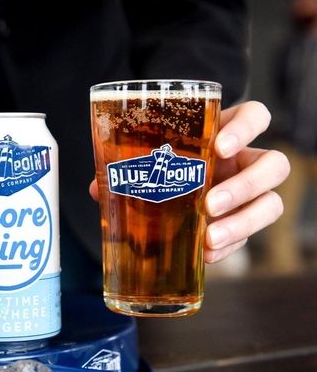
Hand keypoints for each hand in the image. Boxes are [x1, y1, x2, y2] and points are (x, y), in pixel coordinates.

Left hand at [89, 101, 289, 263]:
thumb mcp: (147, 161)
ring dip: (244, 221)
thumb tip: (98, 188)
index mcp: (225, 133)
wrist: (164, 195)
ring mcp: (249, 195)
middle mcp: (245, 162)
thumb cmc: (160, 166)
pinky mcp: (243, 224)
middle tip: (210, 202)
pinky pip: (248, 238)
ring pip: (272, 203)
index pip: (255, 116)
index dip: (246, 127)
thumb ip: (125, 168)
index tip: (220, 146)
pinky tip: (205, 254)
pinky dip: (228, 248)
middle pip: (274, 164)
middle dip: (246, 185)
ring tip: (209, 236)